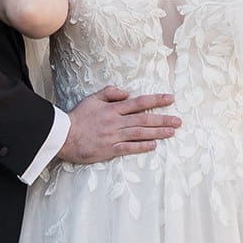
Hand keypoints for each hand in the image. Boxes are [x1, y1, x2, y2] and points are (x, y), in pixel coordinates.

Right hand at [58, 87, 181, 164]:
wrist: (63, 136)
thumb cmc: (77, 117)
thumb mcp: (92, 99)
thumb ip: (109, 93)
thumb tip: (127, 92)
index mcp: (113, 109)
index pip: (139, 102)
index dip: (156, 100)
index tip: (171, 99)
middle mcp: (116, 122)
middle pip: (144, 119)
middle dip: (163, 119)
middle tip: (179, 121)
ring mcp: (114, 136)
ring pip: (140, 133)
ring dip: (157, 132)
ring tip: (172, 132)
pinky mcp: (109, 149)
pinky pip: (129, 148)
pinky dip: (142, 146)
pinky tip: (154, 145)